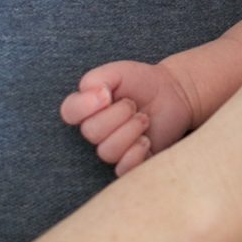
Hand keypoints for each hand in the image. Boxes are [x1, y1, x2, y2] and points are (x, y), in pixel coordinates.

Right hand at [60, 61, 194, 174]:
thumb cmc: (141, 82)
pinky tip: (146, 140)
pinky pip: (123, 169)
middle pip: (91, 133)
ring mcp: (113, 148)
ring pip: (107, 151)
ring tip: (144, 119)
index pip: (69, 113)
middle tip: (132, 105)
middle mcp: (96, 130)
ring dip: (130, 131)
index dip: (84, 106)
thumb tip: (95, 96)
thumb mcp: (117, 72)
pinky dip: (135, 154)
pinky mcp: (130, 162)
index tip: (106, 94)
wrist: (172, 94)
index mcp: (87, 107)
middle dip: (117, 115)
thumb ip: (96, 79)